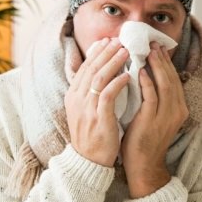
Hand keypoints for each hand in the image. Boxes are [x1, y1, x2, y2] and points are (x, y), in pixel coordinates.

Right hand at [64, 38, 129, 166]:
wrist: (89, 161)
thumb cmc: (93, 135)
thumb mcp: (87, 110)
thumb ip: (91, 93)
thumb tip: (102, 73)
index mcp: (74, 96)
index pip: (84, 68)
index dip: (96, 53)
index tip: (108, 41)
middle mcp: (77, 99)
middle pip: (91, 68)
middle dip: (106, 52)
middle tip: (119, 40)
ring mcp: (86, 108)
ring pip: (98, 78)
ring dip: (113, 63)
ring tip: (126, 52)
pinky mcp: (98, 118)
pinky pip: (107, 96)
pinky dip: (117, 83)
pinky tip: (128, 76)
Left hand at [121, 43, 188, 197]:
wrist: (143, 165)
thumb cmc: (145, 140)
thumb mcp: (155, 117)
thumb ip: (155, 98)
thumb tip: (146, 76)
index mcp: (179, 108)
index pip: (174, 79)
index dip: (166, 63)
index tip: (157, 48)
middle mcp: (177, 110)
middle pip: (171, 78)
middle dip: (162, 59)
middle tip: (152, 43)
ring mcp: (166, 115)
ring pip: (164, 83)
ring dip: (156, 66)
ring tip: (147, 51)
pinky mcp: (153, 120)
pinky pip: (151, 96)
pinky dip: (147, 81)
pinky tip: (139, 71)